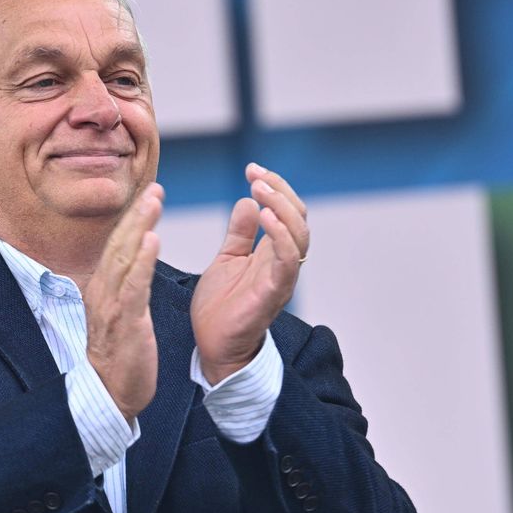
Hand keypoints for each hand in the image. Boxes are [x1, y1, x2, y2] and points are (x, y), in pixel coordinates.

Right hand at [85, 182, 163, 423]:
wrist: (110, 392)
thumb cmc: (119, 355)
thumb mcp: (120, 313)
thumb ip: (124, 287)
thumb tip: (132, 265)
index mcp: (103, 288)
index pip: (117, 246)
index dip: (133, 220)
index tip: (149, 195)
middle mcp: (102, 291)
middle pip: (119, 244)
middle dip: (137, 214)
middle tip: (155, 188)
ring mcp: (112, 305)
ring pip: (124, 257)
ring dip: (140, 227)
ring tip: (154, 202)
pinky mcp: (125, 322)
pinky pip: (134, 286)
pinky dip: (142, 261)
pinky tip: (153, 240)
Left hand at [191, 164, 309, 384]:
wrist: (212, 344)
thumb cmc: (221, 306)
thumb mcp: (227, 258)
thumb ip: (240, 232)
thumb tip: (247, 200)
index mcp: (272, 252)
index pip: (287, 212)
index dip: (275, 187)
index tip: (251, 168)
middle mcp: (282, 262)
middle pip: (299, 217)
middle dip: (280, 190)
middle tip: (255, 174)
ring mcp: (281, 277)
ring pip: (300, 235)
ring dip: (282, 207)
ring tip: (260, 188)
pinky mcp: (274, 293)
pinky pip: (288, 261)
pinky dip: (281, 236)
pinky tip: (263, 216)